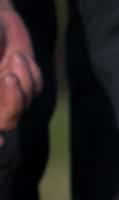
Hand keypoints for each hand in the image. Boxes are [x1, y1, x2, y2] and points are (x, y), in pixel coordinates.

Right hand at [0, 7, 41, 139]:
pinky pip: (35, 85)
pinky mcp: (24, 82)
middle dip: (13, 101)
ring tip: (15, 55)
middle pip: (7, 120)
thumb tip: (7, 77)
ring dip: (23, 79)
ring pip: (24, 102)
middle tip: (10, 77)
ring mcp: (7, 93)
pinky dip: (29, 71)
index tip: (1, 144)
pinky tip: (18, 55)